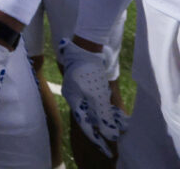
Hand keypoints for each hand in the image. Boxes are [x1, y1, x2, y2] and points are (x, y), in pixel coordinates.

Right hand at [59, 38, 123, 155]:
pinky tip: (120, 113)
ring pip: (97, 110)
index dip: (97, 139)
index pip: (85, 126)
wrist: (86, 48)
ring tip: (124, 125)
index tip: (108, 151)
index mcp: (73, 101)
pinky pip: (100, 102)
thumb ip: (102, 116)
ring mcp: (83, 91)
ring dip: (110, 118)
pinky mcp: (90, 86)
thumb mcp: (96, 96)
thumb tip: (110, 136)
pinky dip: (110, 108)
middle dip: (105, 129)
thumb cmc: (88, 72)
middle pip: (91, 119)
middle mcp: (77, 98)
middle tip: (117, 140)